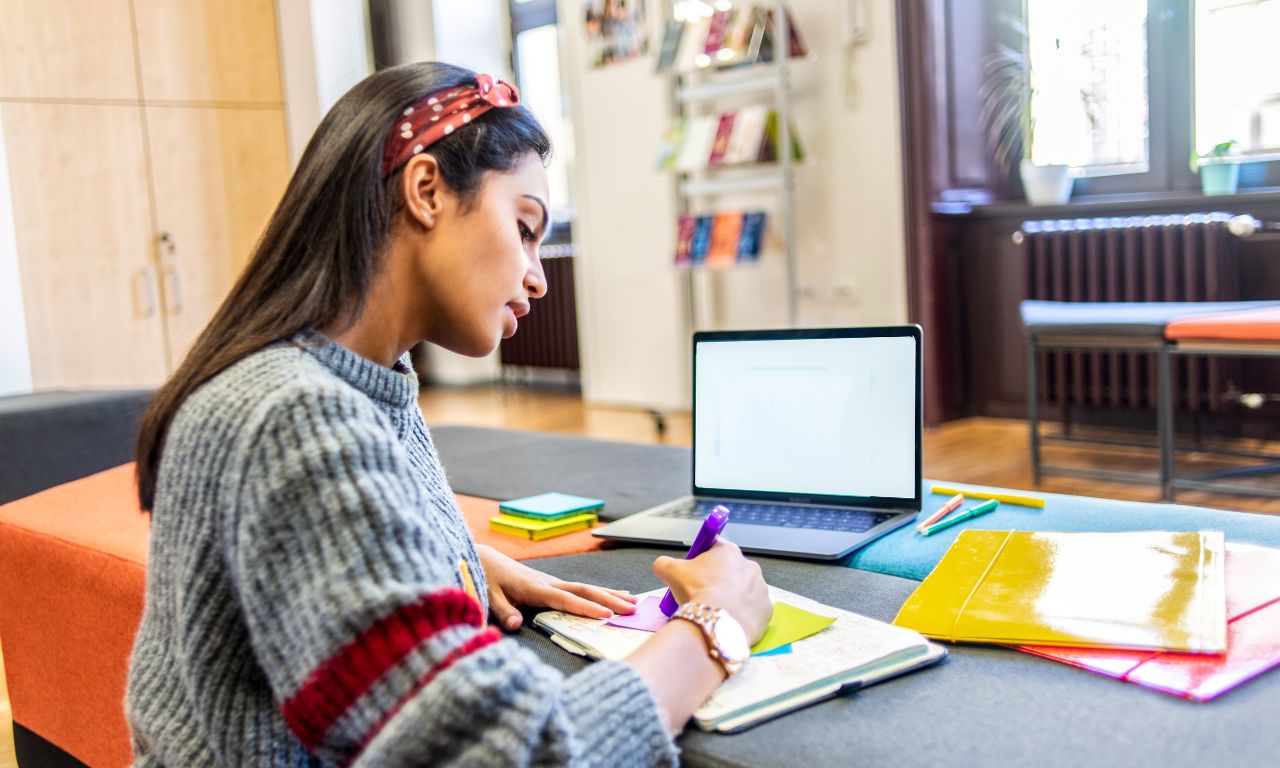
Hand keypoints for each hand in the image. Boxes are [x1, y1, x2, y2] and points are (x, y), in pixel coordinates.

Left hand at [476, 544, 637, 630]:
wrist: (483, 559)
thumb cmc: (485, 578)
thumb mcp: (487, 596)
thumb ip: (502, 610)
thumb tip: (514, 625)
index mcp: (534, 588)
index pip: (565, 599)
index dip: (585, 608)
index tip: (607, 616)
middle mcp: (547, 582)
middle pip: (584, 590)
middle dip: (609, 600)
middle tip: (632, 610)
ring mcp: (552, 581)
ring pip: (586, 587)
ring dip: (610, 595)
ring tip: (634, 602)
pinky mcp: (552, 583)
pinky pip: (581, 588)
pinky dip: (601, 592)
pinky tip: (616, 595)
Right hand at [652, 540, 771, 643]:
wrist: (716, 623)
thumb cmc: (697, 593)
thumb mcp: (670, 571)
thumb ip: (663, 563)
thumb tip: (661, 566)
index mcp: (729, 551)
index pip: (715, 547)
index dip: (702, 559)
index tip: (694, 571)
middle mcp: (750, 566)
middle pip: (730, 571)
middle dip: (716, 581)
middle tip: (701, 595)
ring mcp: (761, 589)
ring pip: (742, 591)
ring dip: (730, 598)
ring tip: (714, 611)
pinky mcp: (766, 610)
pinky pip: (751, 610)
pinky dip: (740, 615)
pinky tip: (727, 620)